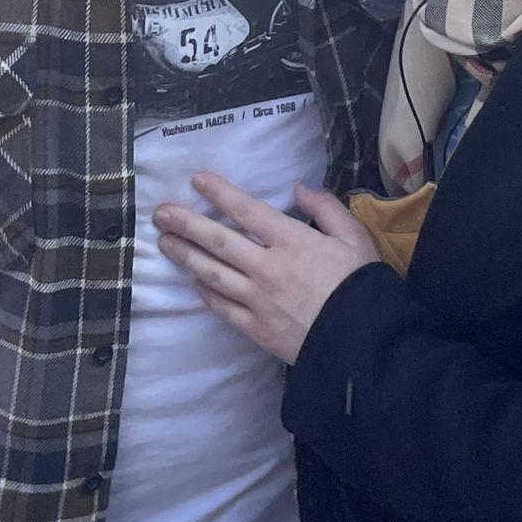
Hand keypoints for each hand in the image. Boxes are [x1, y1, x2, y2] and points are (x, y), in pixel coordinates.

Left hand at [155, 171, 380, 364]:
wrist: (361, 342)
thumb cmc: (359, 284)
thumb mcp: (353, 236)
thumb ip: (325, 208)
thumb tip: (297, 189)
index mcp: (292, 240)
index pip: (247, 211)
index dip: (220, 193)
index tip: (198, 180)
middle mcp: (267, 267)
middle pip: (219, 241)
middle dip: (187, 224)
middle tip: (161, 212)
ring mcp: (257, 300)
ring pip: (213, 274)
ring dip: (186, 256)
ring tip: (164, 243)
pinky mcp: (255, 329)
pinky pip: (223, 308)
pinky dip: (206, 293)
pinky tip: (193, 282)